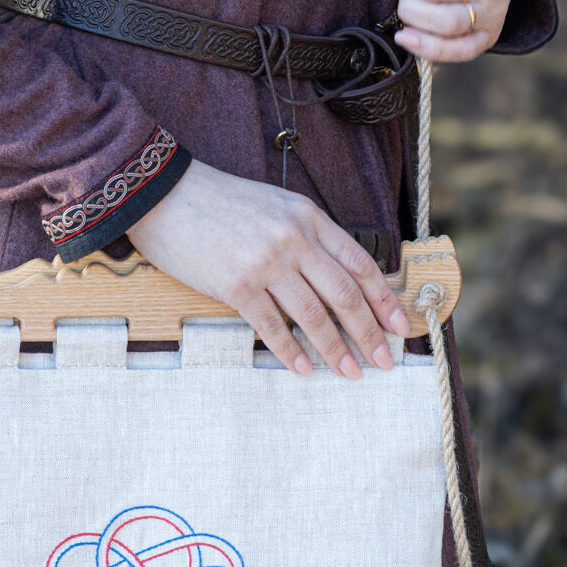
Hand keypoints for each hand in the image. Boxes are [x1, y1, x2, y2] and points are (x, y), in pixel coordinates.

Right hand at [128, 159, 410, 379]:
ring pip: (313, 315)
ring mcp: (265, 262)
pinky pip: (271, 326)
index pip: (360, 263)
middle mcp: (293, 239)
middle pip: (345, 294)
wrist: (165, 194)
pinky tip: (302, 369)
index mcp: (308, 217)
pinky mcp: (235, 284)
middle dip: (370, 332)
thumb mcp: (275, 206)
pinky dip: (289, 352)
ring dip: (335, 349)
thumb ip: (307, 235)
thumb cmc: (220, 201)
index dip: (385, 298)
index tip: (401, 325)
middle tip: (384, 361)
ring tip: (350, 372)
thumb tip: (337, 278)